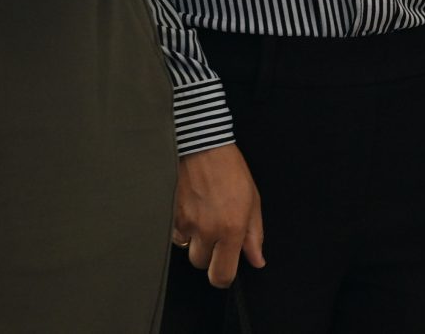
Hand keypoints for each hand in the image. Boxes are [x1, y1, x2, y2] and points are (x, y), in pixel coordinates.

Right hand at [173, 143, 264, 286]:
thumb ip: (254, 235)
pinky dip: (181, 226)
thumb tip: (257, 260)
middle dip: (209, 252)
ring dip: (194, 239)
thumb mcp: (252, 201)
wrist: (202, 146)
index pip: (222, 275)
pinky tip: (190, 207)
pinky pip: (174, 233)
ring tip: (203, 213)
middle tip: (216, 230)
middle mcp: (206, 230)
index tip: (225, 271)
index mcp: (231, 228)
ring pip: (186, 248)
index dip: (223, 277)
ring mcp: (184, 224)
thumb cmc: (230, 170)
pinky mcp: (168, 217)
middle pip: (201, 263)